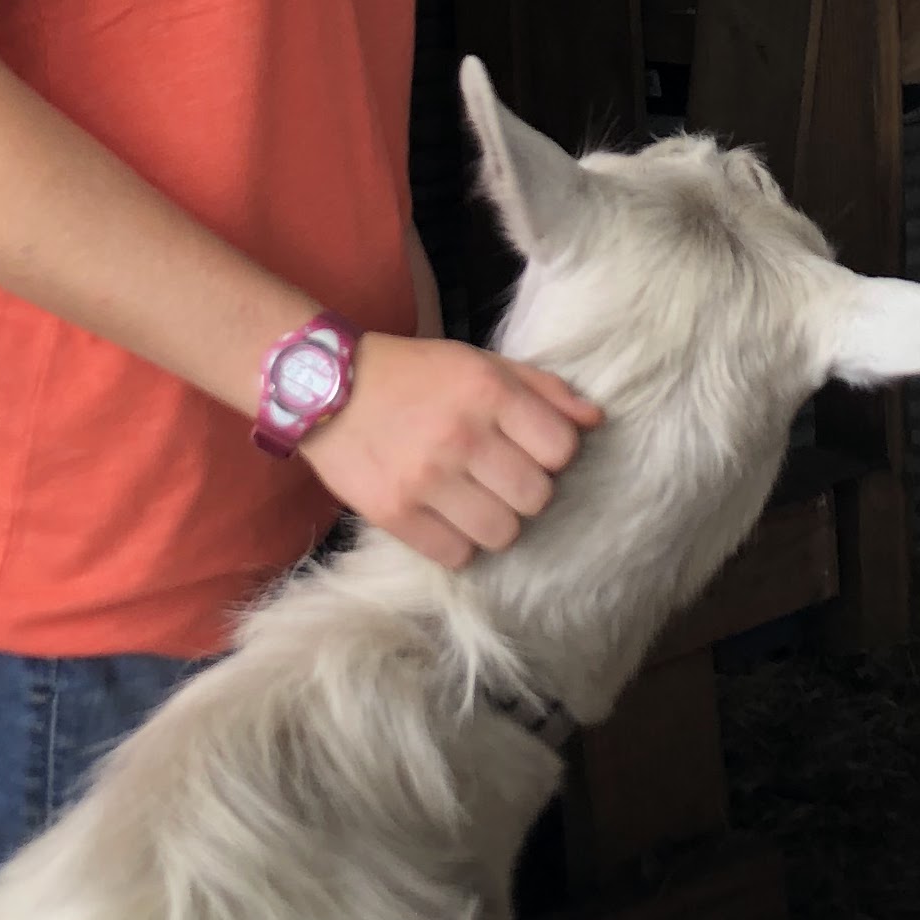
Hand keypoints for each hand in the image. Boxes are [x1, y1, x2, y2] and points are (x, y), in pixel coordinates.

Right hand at [302, 333, 602, 569]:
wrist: (324, 387)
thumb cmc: (413, 374)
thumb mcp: (479, 363)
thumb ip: (541, 389)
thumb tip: (595, 421)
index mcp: (487, 392)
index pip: (562, 449)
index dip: (553, 453)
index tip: (530, 448)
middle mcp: (461, 435)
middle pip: (536, 498)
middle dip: (525, 491)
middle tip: (499, 478)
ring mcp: (425, 478)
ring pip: (502, 534)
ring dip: (494, 522)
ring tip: (473, 502)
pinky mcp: (393, 513)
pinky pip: (456, 556)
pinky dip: (457, 544)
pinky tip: (445, 519)